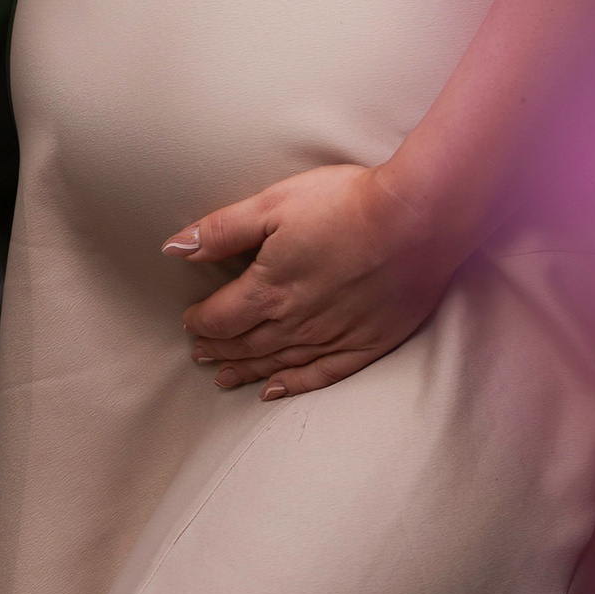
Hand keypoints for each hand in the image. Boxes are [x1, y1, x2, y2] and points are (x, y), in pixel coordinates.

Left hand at [163, 163, 470, 399]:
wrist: (420, 218)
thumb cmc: (348, 203)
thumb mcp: (275, 202)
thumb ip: (223, 229)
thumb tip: (174, 247)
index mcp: (268, 289)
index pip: (218, 318)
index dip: (199, 322)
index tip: (190, 321)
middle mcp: (295, 322)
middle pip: (245, 345)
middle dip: (218, 349)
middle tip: (201, 354)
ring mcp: (332, 337)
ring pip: (277, 363)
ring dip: (246, 371)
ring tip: (225, 377)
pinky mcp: (367, 343)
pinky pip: (322, 375)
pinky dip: (294, 386)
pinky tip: (276, 391)